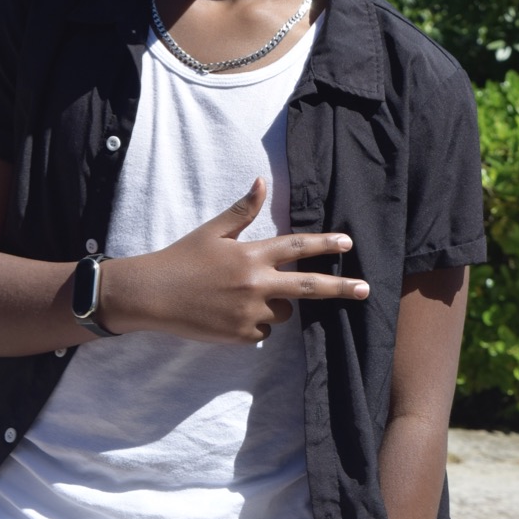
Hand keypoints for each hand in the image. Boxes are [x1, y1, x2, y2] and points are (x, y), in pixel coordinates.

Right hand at [101, 177, 368, 343]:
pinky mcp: (241, 337)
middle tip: (365, 289)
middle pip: (308, 288)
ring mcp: (250, 314)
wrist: (153, 295)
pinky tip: (229, 313)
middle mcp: (255, 284)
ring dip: (275, 305)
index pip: (296, 247)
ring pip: (283, 313)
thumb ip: (242, 210)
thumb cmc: (182, 257)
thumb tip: (262, 182)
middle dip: (340, 287)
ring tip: (241, 296)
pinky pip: (262, 332)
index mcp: (250, 254)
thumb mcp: (212, 230)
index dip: (324, 244)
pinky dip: (255, 324)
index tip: (348, 243)